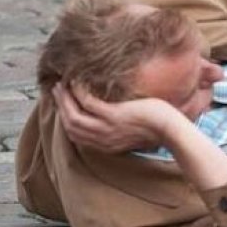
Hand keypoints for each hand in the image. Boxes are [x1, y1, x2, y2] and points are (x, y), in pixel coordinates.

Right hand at [52, 82, 183, 153]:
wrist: (170, 129)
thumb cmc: (157, 128)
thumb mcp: (130, 133)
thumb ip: (116, 130)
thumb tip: (111, 118)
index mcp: (104, 145)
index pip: (75, 135)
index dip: (65, 120)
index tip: (61, 106)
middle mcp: (101, 138)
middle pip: (70, 124)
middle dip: (60, 106)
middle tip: (56, 91)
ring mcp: (107, 128)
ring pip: (74, 114)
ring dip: (65, 98)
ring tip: (62, 84)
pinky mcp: (114, 115)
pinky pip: (88, 103)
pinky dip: (79, 92)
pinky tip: (77, 82)